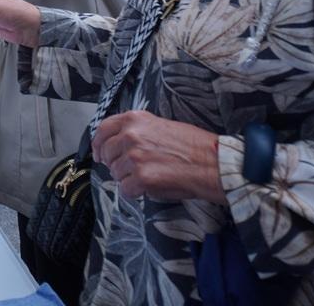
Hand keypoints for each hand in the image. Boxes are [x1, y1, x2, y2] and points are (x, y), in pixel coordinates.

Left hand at [92, 111, 225, 203]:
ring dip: (128, 179)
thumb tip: (119, 145)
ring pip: (116, 173)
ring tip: (148, 177)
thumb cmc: (194, 146)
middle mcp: (131, 135)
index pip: (103, 130)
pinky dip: (134, 193)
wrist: (214, 163)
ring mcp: (135, 156)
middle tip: (129, 171)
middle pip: (106, 154)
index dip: (98, 144)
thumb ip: (137, 131)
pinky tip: (148, 188)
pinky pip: (125, 190)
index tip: (99, 154)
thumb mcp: (160, 126)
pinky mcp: (142, 177)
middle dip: (114, 164)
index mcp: (135, 119)